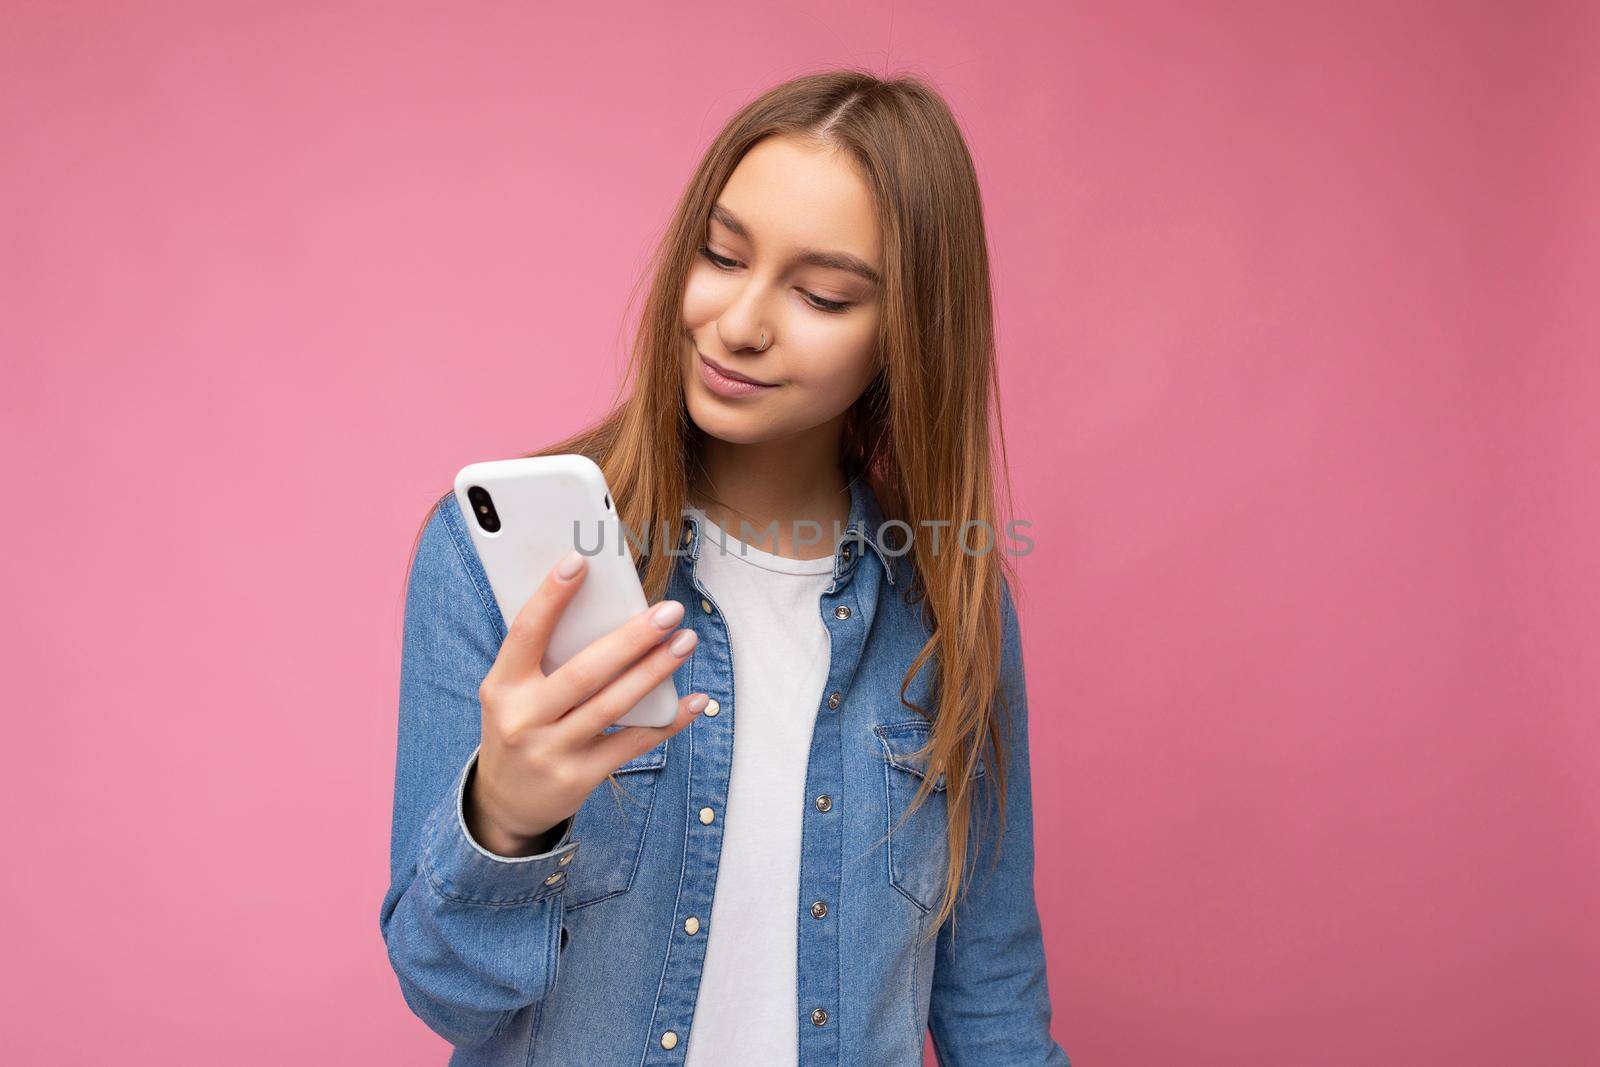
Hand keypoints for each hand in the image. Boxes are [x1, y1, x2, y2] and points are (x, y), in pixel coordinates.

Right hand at [466, 550, 706, 856]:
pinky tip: (695, 700)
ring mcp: (551, 752)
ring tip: (685, 641)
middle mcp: (523, 719)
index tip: (579, 561)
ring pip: (613, 705)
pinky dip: (668, 721)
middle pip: (585, 672)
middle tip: (669, 611)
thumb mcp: (513, 691)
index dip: (550, 597)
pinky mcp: (579, 777)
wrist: (505, 802)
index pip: (526, 633)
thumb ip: (545, 657)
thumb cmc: (519, 725)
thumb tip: (603, 607)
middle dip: (632, 638)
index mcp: (502, 686)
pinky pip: (632, 743)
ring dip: (655, 671)